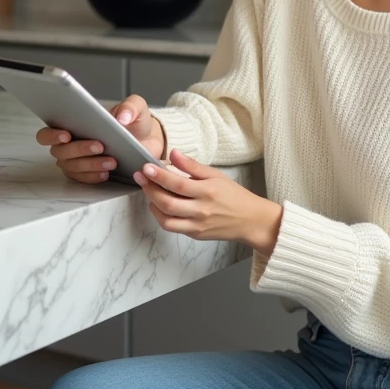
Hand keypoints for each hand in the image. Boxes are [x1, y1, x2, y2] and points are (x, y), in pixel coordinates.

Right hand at [36, 94, 165, 184]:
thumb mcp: (136, 107)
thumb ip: (130, 106)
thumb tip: (121, 118)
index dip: (51, 135)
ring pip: (72, 166)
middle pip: (60, 151)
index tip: (66, 135)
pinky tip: (106, 172)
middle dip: (79, 149)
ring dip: (90, 164)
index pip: (47, 133)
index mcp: (71, 124)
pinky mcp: (85, 175)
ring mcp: (75, 161)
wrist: (147, 140)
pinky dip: (93, 176)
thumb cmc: (133, 122)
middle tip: (99, 146)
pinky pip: (83, 179)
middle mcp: (68, 144)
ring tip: (111, 161)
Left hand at [135, 149, 282, 253]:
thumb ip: (192, 166)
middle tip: (140, 177)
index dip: (160, 176)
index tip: (146, 167)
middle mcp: (202, 210)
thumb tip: (174, 154)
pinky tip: (158, 205)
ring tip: (148, 191)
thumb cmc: (234, 195)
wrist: (250, 220)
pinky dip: (161, 216)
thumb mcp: (216, 175)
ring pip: (167, 219)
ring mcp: (197, 225)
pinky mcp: (195, 234)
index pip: (178, 184)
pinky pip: (172, 227)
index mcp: (208, 191)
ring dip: (153, 204)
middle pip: (168, 202)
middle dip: (150, 189)